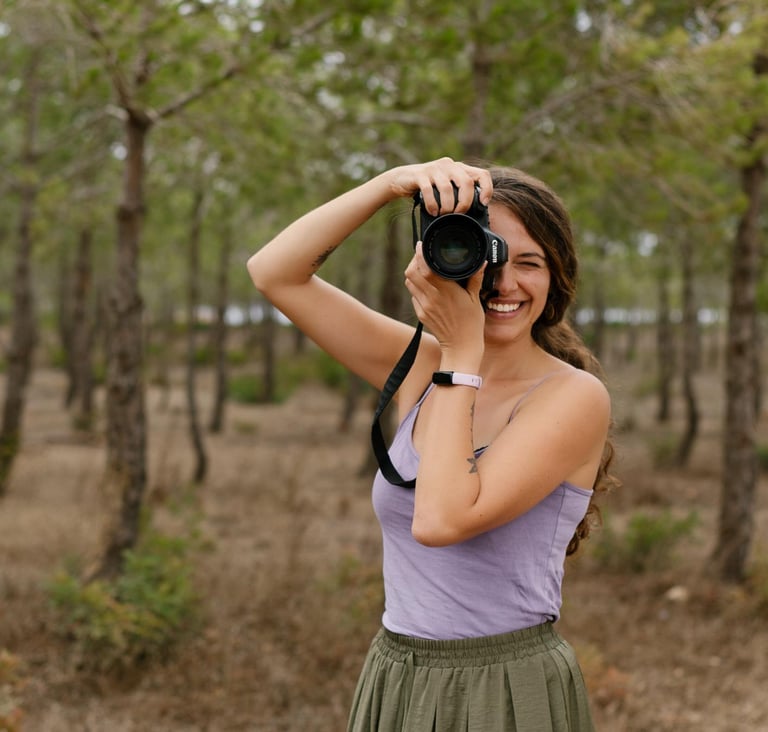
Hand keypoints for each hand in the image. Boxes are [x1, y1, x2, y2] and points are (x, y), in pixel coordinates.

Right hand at [386, 157, 492, 215]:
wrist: (401, 179)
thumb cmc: (427, 187)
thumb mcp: (446, 188)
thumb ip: (459, 194)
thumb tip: (474, 213)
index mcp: (459, 168)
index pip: (482, 174)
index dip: (487, 189)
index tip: (483, 204)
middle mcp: (449, 165)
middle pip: (466, 182)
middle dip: (464, 203)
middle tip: (458, 214)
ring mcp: (434, 169)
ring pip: (447, 188)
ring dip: (447, 206)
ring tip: (443, 214)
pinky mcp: (420, 174)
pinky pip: (429, 190)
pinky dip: (432, 204)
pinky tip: (433, 211)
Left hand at [404, 243, 485, 365]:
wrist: (461, 346)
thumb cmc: (471, 323)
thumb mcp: (475, 298)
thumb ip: (475, 278)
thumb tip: (482, 261)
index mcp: (445, 290)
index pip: (425, 268)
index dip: (420, 254)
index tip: (422, 246)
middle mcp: (432, 297)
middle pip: (411, 272)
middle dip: (414, 261)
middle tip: (421, 255)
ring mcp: (424, 306)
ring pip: (409, 282)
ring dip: (413, 273)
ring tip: (422, 268)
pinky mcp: (421, 314)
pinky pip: (413, 295)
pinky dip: (417, 287)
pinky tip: (426, 286)